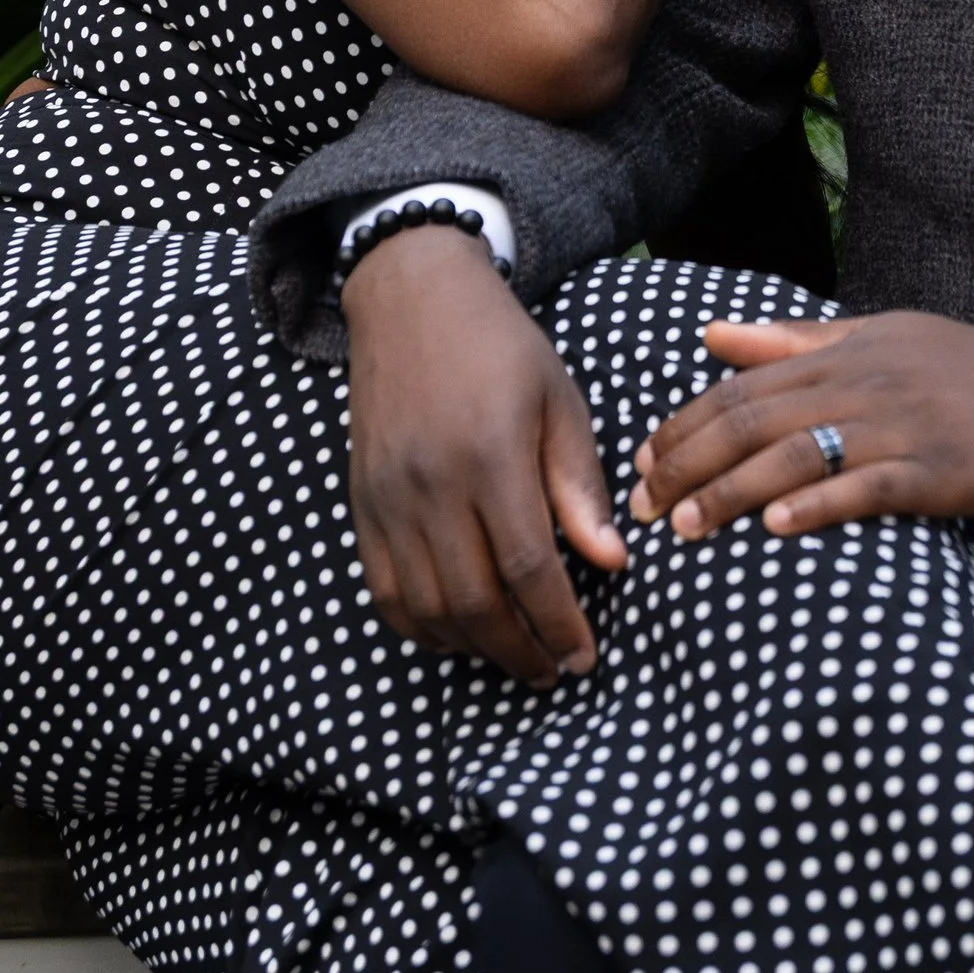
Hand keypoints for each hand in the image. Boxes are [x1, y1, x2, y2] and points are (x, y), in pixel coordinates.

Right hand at [342, 225, 621, 682]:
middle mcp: (431, 485)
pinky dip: (420, 627)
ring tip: (514, 657)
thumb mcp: (559, 402)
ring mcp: (388, 498)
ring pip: (426, 607)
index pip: (528, 568)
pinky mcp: (361, 503)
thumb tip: (612, 562)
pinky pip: (384, 589)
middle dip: (520, 651)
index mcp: (490, 456)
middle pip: (474, 602)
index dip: (559, 624)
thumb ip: (580, 486)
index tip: (585, 656)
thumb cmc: (500, 348)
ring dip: (473, 648)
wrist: (412, 300)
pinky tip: (457, 635)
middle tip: (554, 672)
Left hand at [630, 308, 973, 538]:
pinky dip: (819, 506)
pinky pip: (867, 487)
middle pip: (752, 421)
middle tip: (643, 509)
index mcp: (841, 355)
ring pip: (796, 455)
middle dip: (688, 465)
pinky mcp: (938, 470)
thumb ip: (794, 340)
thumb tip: (711, 334)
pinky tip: (779, 528)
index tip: (641, 463)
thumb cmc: (965, 365)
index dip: (683, 426)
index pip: (739, 387)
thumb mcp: (877, 336)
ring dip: (733, 492)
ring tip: (686, 527)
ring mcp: (899, 428)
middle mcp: (860, 386)